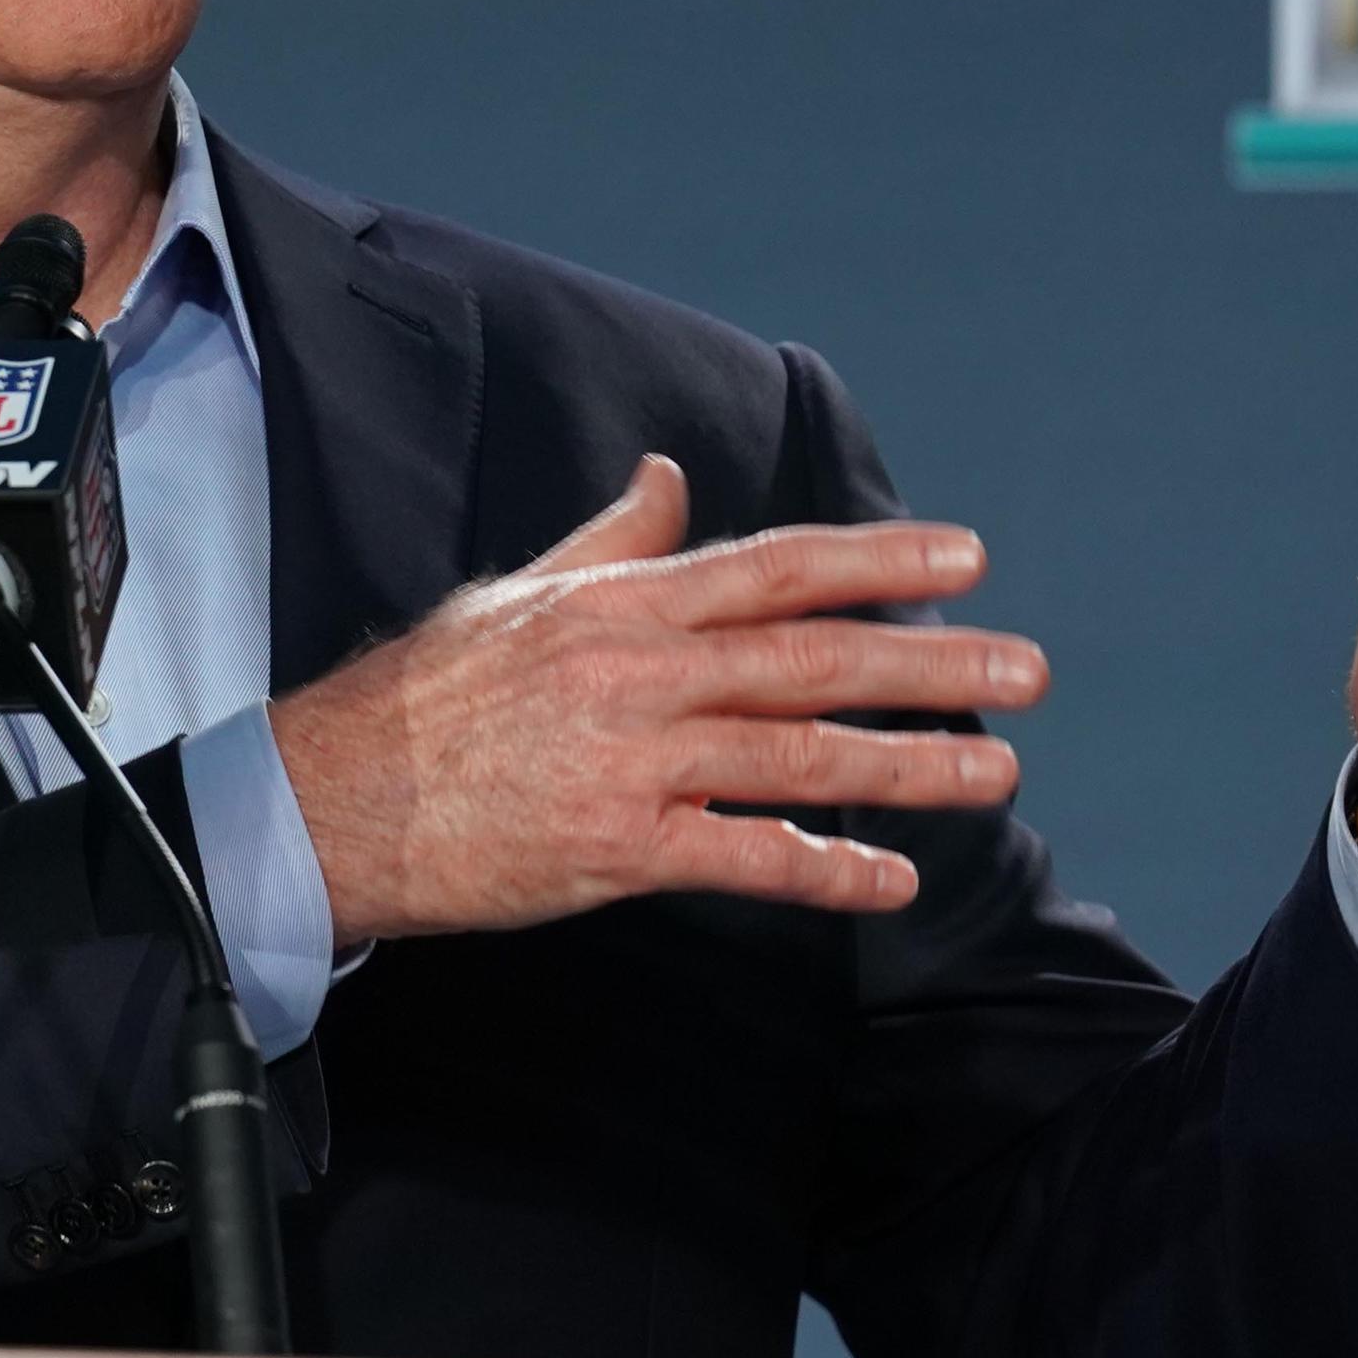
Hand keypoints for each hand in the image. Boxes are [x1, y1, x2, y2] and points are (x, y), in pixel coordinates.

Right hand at [268, 455, 1047, 943]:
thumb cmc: (420, 699)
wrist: (331, 800)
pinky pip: (744, 858)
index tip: (966, 557)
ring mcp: (631, 761)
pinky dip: (825, 871)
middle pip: (812, 657)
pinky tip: (891, 880)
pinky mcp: (615, 848)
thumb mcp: (516, 596)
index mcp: (621, 603)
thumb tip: (666, 477)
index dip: (879, 558)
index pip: (775, 567)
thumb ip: (610, 542)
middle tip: (1026, 671)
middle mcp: (639, 671)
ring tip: (994, 775)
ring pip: (798, 755)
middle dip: (931, 661)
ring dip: (908, 766)